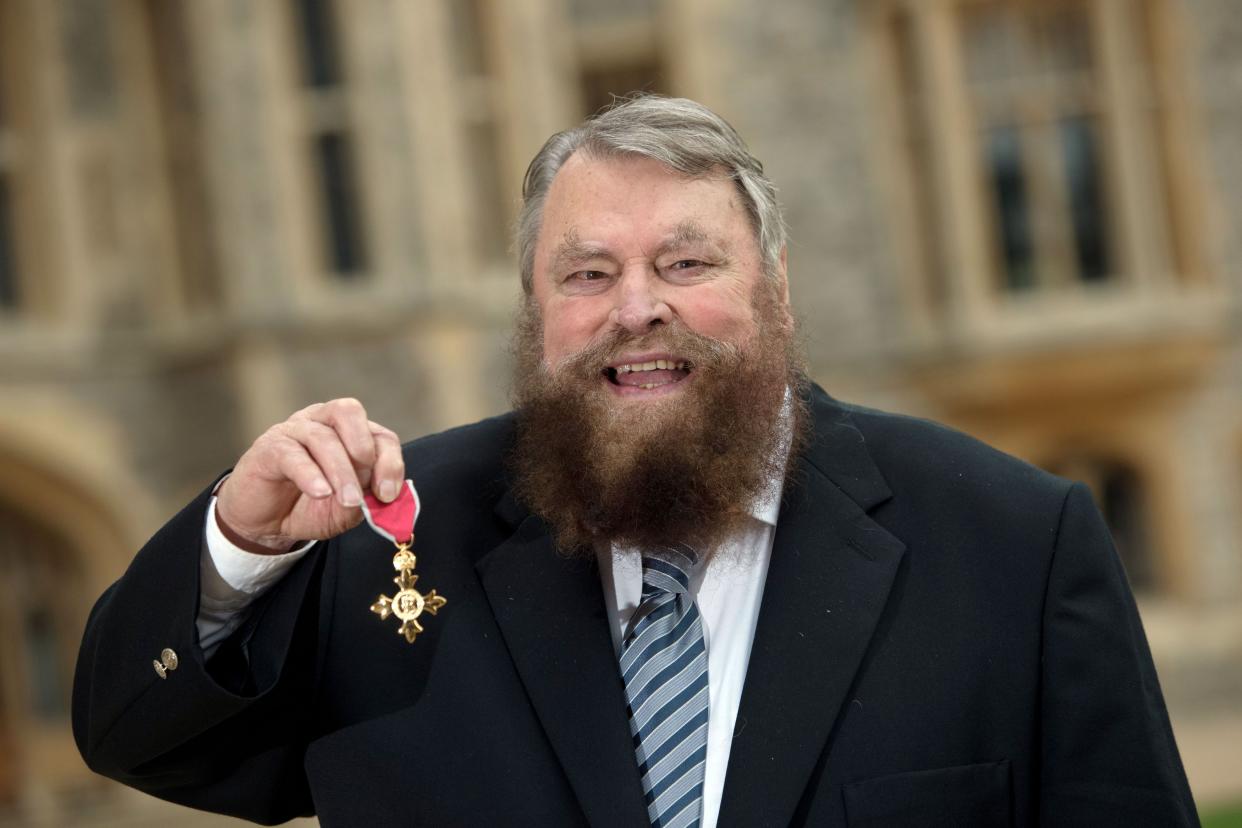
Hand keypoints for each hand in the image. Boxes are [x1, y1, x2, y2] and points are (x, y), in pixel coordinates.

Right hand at [215, 398, 403, 553]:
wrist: (266, 523)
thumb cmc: (310, 508)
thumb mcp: (347, 509)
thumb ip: (368, 499)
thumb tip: (387, 495)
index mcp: (349, 433)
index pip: (379, 434)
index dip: (390, 462)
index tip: (388, 495)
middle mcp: (321, 421)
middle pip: (349, 412)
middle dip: (364, 450)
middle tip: (366, 488)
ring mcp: (293, 431)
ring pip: (323, 437)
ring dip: (341, 472)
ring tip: (348, 501)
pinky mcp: (268, 448)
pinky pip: (292, 454)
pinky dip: (311, 475)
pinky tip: (321, 493)